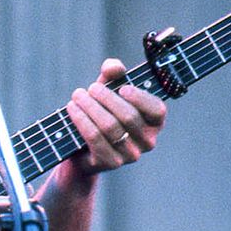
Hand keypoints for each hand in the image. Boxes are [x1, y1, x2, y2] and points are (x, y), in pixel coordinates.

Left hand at [64, 58, 166, 175]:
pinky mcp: (111, 162)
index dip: (141, 98)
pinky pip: (95, 139)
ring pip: (110, 127)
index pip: (158, 110)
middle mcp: (148, 141)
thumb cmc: (100, 113)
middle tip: (89, 89)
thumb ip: (113, 74)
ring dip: (90, 107)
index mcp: (154, 122)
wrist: (82, 148)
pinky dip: (82, 120)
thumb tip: (114, 67)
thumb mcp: (108, 90)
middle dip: (106, 98)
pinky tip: (72, 109)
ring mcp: (131, 155)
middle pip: (129, 116)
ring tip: (77, 96)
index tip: (122, 88)